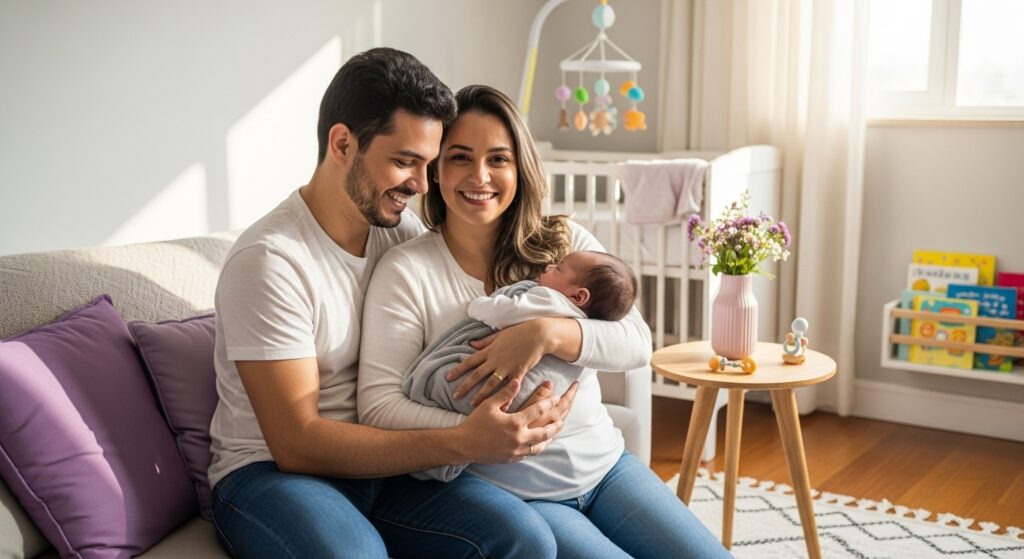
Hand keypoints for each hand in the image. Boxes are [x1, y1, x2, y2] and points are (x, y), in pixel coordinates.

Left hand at [447, 320, 549, 404]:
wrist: (538, 334)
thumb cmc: (518, 332)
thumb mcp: (499, 335)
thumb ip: (484, 342)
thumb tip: (471, 344)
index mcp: (490, 350)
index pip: (470, 361)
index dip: (458, 370)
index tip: (447, 378)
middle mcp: (496, 360)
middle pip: (477, 375)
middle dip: (465, 386)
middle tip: (455, 396)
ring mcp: (507, 367)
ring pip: (491, 383)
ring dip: (481, 394)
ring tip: (472, 404)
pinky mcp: (519, 372)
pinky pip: (511, 387)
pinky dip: (507, 398)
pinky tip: (502, 408)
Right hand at [457, 378, 577, 463]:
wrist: (464, 445)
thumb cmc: (475, 423)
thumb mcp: (489, 405)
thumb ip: (505, 393)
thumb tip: (518, 380)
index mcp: (514, 422)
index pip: (538, 410)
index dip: (549, 401)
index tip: (557, 395)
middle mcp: (519, 438)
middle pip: (546, 430)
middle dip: (557, 421)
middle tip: (565, 415)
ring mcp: (517, 450)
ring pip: (541, 444)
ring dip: (551, 435)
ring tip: (557, 428)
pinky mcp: (513, 458)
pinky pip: (532, 453)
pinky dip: (540, 446)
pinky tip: (542, 442)